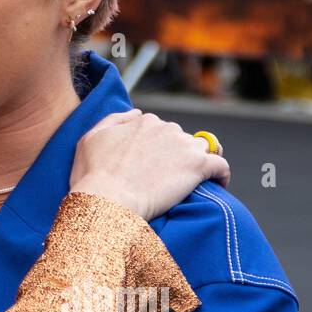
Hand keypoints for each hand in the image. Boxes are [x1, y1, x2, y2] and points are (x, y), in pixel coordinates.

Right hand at [69, 110, 229, 221]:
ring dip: (196, 163)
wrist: (108, 198)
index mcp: (144, 122)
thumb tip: (137, 113)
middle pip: (180, 139)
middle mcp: (166, 128)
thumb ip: (115, 120)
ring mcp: (184, 146)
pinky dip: (221, 175)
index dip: (157, 148)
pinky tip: (216, 185)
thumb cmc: (94, 174)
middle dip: (175, 155)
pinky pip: (221, 166)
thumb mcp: (91, 138)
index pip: (160, 130)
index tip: (152, 165)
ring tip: (188, 184)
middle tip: (165, 179)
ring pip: (200, 150)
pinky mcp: (199, 166)